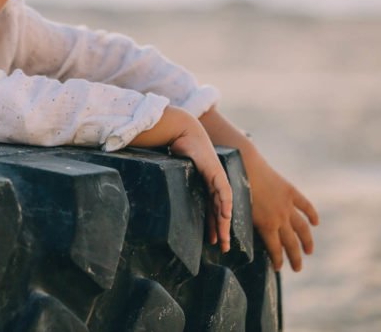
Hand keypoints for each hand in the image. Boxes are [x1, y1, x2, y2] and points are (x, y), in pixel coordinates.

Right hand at [169, 123, 233, 252]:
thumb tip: (154, 194)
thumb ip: (172, 184)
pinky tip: (226, 216)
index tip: (212, 241)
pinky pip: (223, 192)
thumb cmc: (176, 148)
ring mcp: (217, 179)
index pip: (211, 210)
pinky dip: (225, 204)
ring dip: (224, 224)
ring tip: (223, 240)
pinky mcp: (216, 173)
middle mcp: (213, 184)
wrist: (182, 132)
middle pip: (220, 212)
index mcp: (205, 185)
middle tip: (222, 248)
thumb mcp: (176, 172)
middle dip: (221, 230)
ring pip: (224, 206)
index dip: (212, 225)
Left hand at [245, 151, 318, 270]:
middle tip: (297, 268)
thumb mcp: (236, 213)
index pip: (276, 250)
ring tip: (309, 251)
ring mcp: (287, 205)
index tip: (278, 268)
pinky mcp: (291, 192)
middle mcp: (280, 218)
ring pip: (303, 228)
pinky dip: (312, 214)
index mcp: (266, 226)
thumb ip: (241, 228)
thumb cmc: (234, 189)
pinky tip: (315, 222)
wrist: (244, 165)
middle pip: (292, 243)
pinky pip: (305, 206)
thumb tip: (229, 242)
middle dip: (295, 258)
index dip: (278, 261)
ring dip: (307, 241)